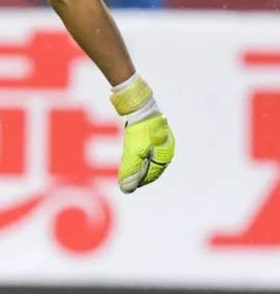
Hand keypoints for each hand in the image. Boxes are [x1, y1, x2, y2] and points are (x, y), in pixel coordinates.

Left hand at [110, 74, 174, 192]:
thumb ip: (131, 171)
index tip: (128, 184)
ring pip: (150, 156)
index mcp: (165, 154)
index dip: (140, 181)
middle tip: (126, 178)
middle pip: (153, 165)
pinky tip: (132, 152)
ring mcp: (162, 138)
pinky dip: (140, 152)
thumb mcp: (133, 153)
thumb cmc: (139, 130)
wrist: (139, 104)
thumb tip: (127, 189)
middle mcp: (167, 146)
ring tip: (128, 167)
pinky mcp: (155, 131)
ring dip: (140, 163)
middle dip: (140, 173)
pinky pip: (148, 146)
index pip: (153, 173)